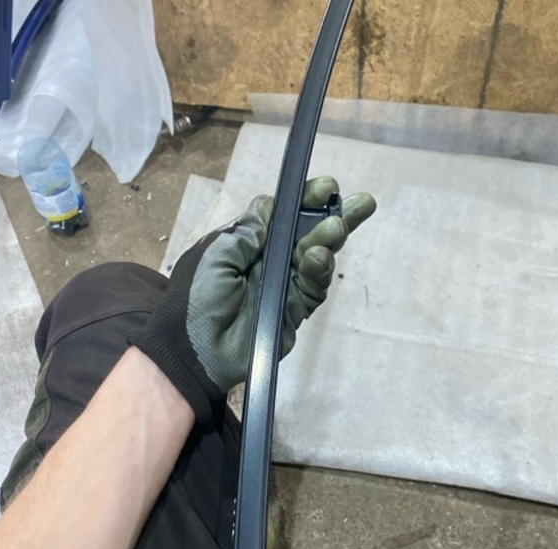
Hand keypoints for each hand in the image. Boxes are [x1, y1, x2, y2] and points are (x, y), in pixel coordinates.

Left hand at [128, 177, 376, 422]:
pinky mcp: (295, 310)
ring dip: (328, 240)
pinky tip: (319, 256)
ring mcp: (284, 286)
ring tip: (338, 227)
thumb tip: (270, 204)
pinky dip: (320, 270)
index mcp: (247, 244)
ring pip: (316, 258)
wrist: (195, 352)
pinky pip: (314, 287)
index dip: (303, 201)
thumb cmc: (196, 298)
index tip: (325, 187)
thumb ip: (247, 231)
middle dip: (333, 215)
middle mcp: (269, 261)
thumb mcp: (215, 255)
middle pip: (308, 233)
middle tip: (361, 203)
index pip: (282, 216)